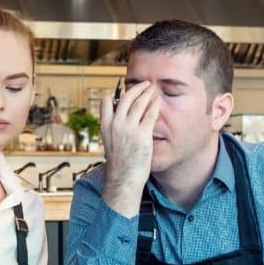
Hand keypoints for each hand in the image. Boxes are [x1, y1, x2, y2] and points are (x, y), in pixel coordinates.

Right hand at [99, 81, 160, 216]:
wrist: (124, 180)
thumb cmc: (119, 164)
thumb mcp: (109, 144)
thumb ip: (113, 130)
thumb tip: (120, 120)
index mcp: (105, 126)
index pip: (106, 102)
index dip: (116, 95)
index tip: (124, 92)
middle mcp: (115, 124)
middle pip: (126, 98)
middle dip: (137, 89)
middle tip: (145, 85)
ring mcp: (129, 129)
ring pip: (139, 103)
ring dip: (148, 94)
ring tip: (153, 90)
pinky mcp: (142, 134)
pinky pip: (150, 114)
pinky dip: (155, 105)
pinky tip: (158, 101)